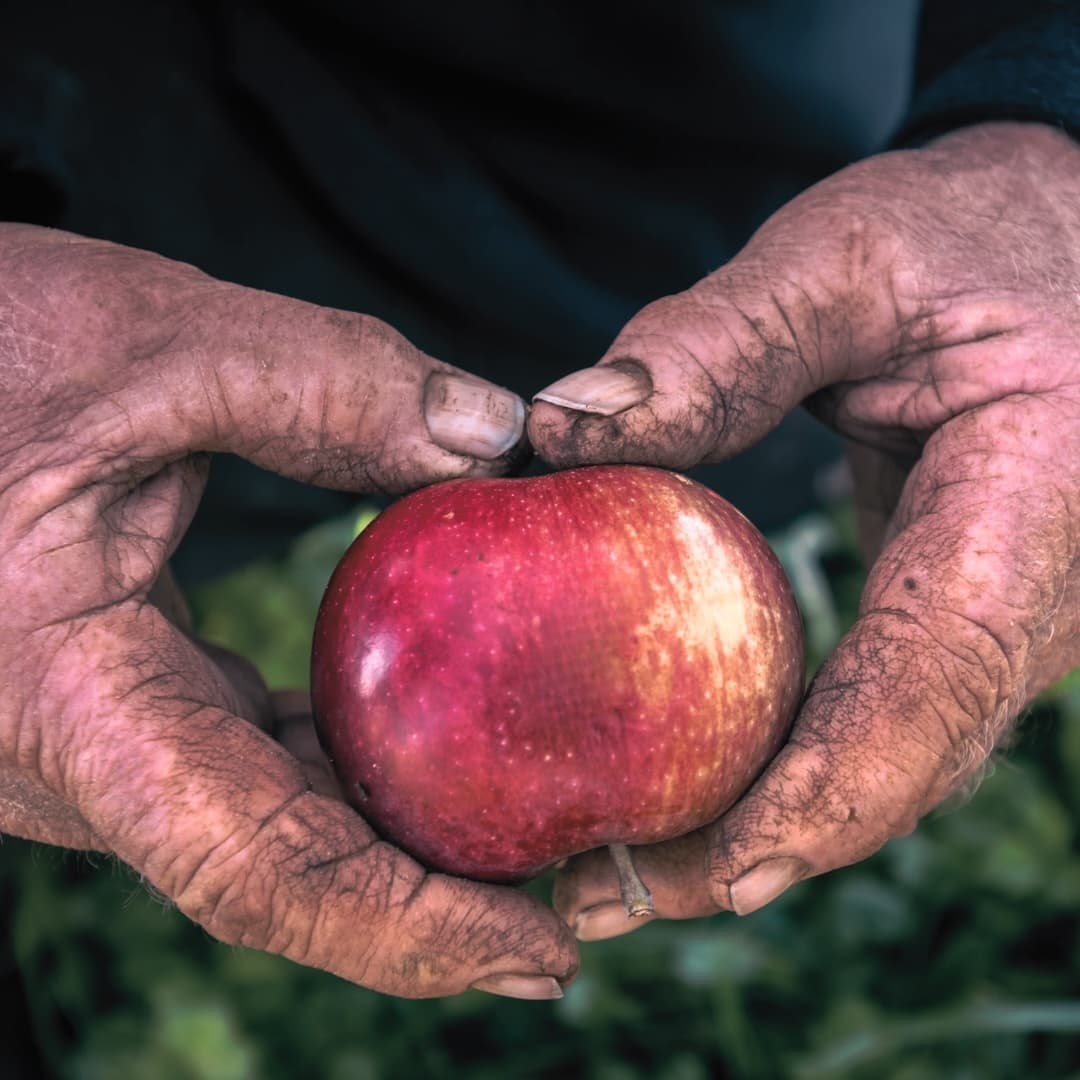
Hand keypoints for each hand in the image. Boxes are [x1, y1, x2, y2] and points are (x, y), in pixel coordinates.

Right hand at [0, 225, 576, 998]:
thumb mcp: (153, 343)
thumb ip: (329, 386)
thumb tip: (493, 438)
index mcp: (64, 696)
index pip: (257, 868)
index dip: (409, 929)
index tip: (540, 952)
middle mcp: (68, 756)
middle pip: (279, 875)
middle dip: (432, 902)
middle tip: (577, 893)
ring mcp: (88, 741)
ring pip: (263, 832)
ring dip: (393, 842)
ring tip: (523, 826)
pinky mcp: (112, 706)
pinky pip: (242, 771)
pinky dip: (341, 773)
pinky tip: (423, 742)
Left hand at [530, 122, 1079, 937]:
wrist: (1072, 243)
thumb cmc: (977, 236)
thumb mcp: (851, 257)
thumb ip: (718, 342)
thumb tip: (559, 429)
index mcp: (1036, 509)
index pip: (930, 687)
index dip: (821, 799)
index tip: (700, 873)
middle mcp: (1042, 595)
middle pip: (903, 764)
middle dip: (761, 849)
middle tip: (602, 897)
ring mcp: (1008, 617)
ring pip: (892, 758)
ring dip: (765, 825)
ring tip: (622, 868)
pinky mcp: (963, 611)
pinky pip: (882, 714)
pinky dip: (787, 763)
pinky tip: (690, 774)